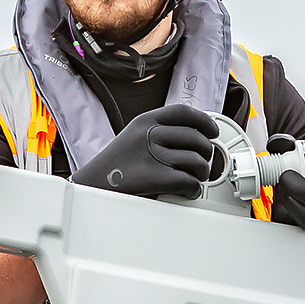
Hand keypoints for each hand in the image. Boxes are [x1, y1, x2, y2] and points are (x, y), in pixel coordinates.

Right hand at [72, 104, 221, 198]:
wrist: (92, 185)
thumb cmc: (114, 166)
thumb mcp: (134, 136)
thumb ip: (159, 132)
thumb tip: (194, 136)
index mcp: (145, 120)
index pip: (184, 112)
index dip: (205, 122)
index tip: (213, 131)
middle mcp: (149, 134)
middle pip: (196, 139)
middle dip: (206, 154)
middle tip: (203, 163)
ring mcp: (152, 155)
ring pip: (197, 162)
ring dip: (201, 173)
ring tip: (195, 178)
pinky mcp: (155, 178)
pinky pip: (189, 182)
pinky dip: (193, 189)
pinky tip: (187, 191)